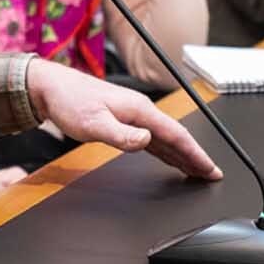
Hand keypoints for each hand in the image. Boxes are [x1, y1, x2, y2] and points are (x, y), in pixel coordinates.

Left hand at [25, 60, 221, 180]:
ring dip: (183, 155)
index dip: (196, 154)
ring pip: (166, 139)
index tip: (210, 169)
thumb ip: (121, 135)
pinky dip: (166, 151)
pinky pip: (154, 139)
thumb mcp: (93, 122)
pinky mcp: (124, 120)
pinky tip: (171, 159)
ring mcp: (133, 115)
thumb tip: (147, 141)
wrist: (51, 88)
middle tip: (212, 175)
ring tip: (197, 171)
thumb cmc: (69, 102)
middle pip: (177, 137)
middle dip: (196, 156)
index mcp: (139, 110)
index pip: (176, 135)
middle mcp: (141, 111)